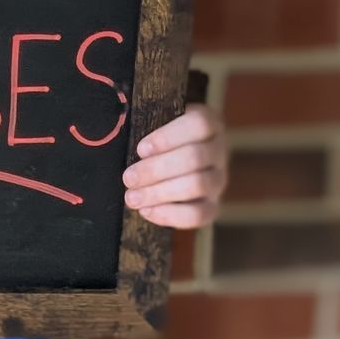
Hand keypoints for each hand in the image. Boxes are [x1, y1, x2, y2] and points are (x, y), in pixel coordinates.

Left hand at [122, 103, 226, 228]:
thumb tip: (120, 134)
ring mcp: (218, 179)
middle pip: (195, 157)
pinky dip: (170, 215)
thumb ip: (147, 125)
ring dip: (159, 193)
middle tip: (128, 178)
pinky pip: (199, 215)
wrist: (175, 162)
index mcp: (209, 123)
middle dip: (156, 170)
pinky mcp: (213, 205)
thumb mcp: (158, 124)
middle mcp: (219, 150)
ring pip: (197, 185)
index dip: (168, 137)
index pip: (199, 124)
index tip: (140, 149)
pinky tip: (146, 211)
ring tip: (132, 198)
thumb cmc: (160, 140)